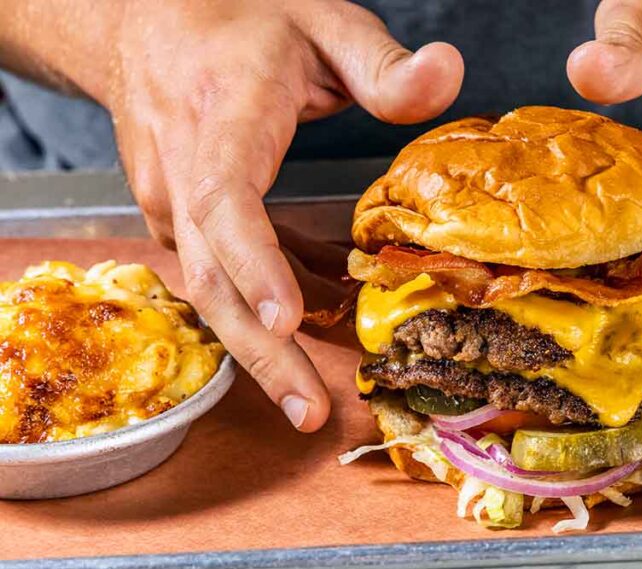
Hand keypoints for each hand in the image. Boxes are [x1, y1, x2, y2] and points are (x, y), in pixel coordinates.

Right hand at [100, 0, 462, 429]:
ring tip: (311, 402)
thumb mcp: (323, 22)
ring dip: (260, 350)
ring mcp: (173, 203)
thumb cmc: (240, 21)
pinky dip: (265, 309)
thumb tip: (449, 75)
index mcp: (223, 117)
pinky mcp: (182, 222)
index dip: (254, 265)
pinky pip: (222, 278)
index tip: (286, 319)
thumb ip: (383, 63)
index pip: (227, 200)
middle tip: (310, 411)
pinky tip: (313, 327)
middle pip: (212, 276)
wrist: (147, 23)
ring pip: (210, 291)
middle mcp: (183, 170)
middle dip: (260, 351)